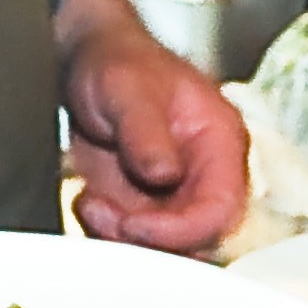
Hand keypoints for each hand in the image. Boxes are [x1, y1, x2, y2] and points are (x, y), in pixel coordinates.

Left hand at [61, 0, 250, 253]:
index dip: (181, 229)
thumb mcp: (126, 88)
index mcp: (220, 140)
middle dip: (148, 238)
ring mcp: (177, 192)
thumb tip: (165, 175)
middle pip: (198, 237)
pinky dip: (108, 234)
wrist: (86, 61)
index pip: (221, 207)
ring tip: (92, 205)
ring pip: (166, 247)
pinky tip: (89, 204)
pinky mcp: (146, 204)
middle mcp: (206, 173)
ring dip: (123, 239)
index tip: (134, 226)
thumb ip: (146, 132)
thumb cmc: (116, 61)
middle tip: (102, 213)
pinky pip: (136, 240)